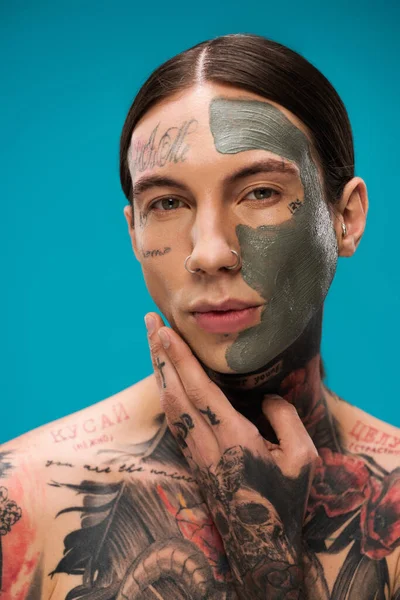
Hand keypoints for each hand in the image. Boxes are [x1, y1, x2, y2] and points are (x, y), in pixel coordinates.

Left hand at [146, 312, 317, 598]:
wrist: (259, 544)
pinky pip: (172, 419)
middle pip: (174, 390)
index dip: (180, 358)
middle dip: (160, 354)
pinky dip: (165, 391)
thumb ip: (286, 421)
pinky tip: (163, 379)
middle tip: (151, 322)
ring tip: (153, 342)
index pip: (198, 390)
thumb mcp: (301, 459)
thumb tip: (269, 398)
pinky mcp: (193, 460)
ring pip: (169, 404)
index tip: (165, 331)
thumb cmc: (285, 499)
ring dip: (159, 370)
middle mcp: (206, 442)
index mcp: (232, 438)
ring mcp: (195, 452)